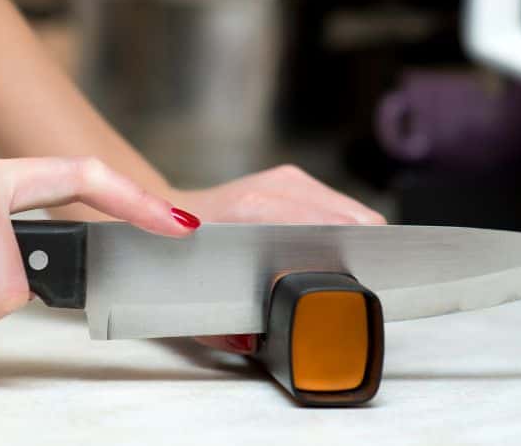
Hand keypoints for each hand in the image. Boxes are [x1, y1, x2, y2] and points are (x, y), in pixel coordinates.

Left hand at [175, 165, 385, 354]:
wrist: (159, 219)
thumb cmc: (180, 259)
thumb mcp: (193, 299)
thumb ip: (222, 327)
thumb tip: (252, 341)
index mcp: (252, 211)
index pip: (329, 227)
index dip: (351, 256)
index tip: (360, 281)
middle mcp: (275, 188)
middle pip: (352, 220)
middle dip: (361, 254)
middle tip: (356, 285)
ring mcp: (287, 180)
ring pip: (352, 211)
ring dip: (356, 241)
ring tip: (347, 270)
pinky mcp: (293, 179)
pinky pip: (340, 205)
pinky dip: (344, 229)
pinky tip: (332, 251)